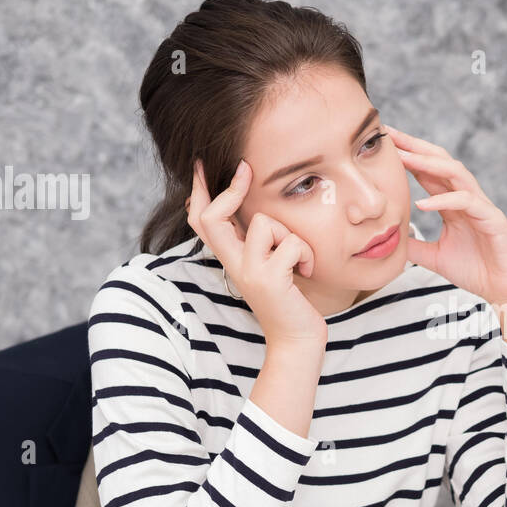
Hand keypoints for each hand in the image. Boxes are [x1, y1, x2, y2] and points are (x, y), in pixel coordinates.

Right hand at [185, 159, 327, 346]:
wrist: (297, 341)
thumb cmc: (290, 301)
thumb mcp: (270, 266)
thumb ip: (260, 242)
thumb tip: (257, 209)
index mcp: (232, 259)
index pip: (201, 221)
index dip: (198, 191)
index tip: (202, 165)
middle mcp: (234, 264)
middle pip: (212, 218)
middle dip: (230, 190)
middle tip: (246, 169)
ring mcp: (249, 272)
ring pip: (265, 223)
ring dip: (290, 235)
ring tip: (298, 260)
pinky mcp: (270, 279)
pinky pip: (292, 243)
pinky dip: (306, 255)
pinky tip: (307, 272)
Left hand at [387, 125, 506, 307]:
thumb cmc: (477, 271)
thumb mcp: (435, 258)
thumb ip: (414, 245)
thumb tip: (387, 239)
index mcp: (454, 204)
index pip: (428, 172)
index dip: (407, 156)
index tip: (384, 144)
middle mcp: (468, 198)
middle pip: (441, 161)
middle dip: (415, 146)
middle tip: (390, 134)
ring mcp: (481, 206)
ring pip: (456, 173)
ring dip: (428, 162)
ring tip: (403, 158)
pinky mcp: (493, 219)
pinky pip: (467, 202)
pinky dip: (444, 200)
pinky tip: (422, 203)